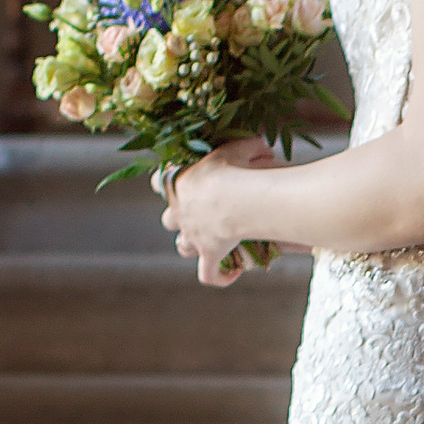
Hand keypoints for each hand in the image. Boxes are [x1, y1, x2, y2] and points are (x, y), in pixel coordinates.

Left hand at [163, 137, 273, 284]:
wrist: (235, 197)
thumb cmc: (233, 169)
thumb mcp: (240, 149)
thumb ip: (249, 146)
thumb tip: (264, 148)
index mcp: (179, 184)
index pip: (159, 182)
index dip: (166, 182)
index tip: (179, 181)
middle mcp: (180, 213)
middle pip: (169, 220)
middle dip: (180, 219)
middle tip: (199, 215)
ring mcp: (193, 236)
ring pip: (183, 247)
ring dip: (193, 246)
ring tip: (211, 245)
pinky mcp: (209, 254)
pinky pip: (208, 274)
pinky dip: (218, 276)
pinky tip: (232, 274)